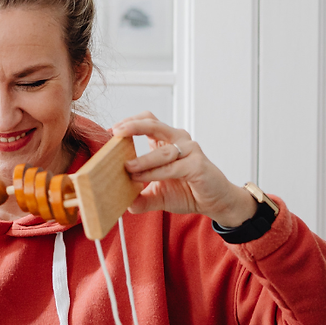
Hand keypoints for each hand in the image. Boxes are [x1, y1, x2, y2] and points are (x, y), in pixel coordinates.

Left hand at [110, 111, 257, 227]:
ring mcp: (190, 151)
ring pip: (162, 150)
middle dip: (132, 126)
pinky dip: (154, 172)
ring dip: (142, 159)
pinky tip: (140, 177)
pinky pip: (172, 167)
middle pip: (153, 123)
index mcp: (166, 141)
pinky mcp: (197, 165)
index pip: (146, 121)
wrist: (216, 203)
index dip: (128, 122)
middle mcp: (178, 140)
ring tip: (126, 168)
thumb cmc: (188, 192)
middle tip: (115, 132)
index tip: (110, 131)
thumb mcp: (157, 194)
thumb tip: (120, 203)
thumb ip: (139, 196)